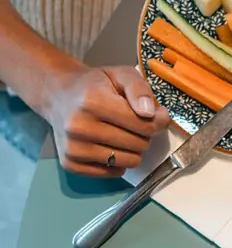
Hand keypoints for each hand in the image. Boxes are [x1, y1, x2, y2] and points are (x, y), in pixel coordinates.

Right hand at [43, 63, 168, 177]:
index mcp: (92, 102)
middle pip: (139, 145)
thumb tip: (151, 114)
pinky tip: (109, 145)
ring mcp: (73, 148)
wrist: (58, 95)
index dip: (158, 120)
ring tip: (121, 133)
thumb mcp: (121, 74)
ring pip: (130, 161)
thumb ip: (140, 88)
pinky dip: (119, 162)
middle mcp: (79, 127)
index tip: (155, 114)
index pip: (144, 125)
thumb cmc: (95, 85)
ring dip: (133, 149)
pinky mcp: (70, 164)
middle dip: (144, 134)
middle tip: (132, 123)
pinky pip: (114, 173)